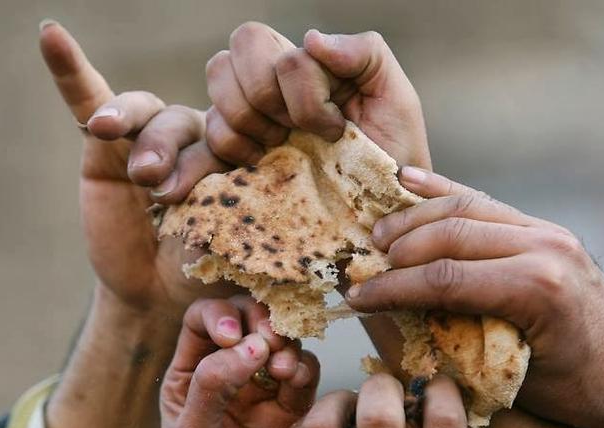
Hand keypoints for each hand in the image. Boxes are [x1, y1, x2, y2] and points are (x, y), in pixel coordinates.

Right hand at [39, 21, 227, 316]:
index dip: (231, 150)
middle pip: (189, 122)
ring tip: (135, 169)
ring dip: (138, 131)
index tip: (227, 182)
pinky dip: (69, 69)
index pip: (240, 131)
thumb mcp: (233, 243)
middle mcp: (199, 133)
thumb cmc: (208, 270)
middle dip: (176, 156)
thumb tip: (246, 184)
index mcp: (243, 150)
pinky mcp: (105, 142)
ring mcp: (151, 134)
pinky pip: (88, 97)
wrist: (161, 295)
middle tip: (165, 195)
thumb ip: (238, 208)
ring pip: (148, 114)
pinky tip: (50, 35)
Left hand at [158, 296, 318, 427]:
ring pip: (281, 348)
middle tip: (269, 340)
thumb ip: (214, 386)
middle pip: (248, 324)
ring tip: (282, 370)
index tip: (234, 336)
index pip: (202, 320)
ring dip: (285, 348)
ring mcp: (262, 399)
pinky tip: (296, 383)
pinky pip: (304, 381)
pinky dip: (304, 372)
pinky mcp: (293, 420)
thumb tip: (251, 346)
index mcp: (188, 380)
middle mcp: (225, 382)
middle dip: (260, 322)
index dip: (222, 315)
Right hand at [205, 22, 430, 168]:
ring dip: (251, 123)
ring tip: (281, 149)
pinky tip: (261, 165)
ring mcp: (248, 116)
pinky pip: (208, 137)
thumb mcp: (396, 98)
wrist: (382, 212)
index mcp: (306, 62)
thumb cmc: (393, 155)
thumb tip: (310, 39)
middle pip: (234, 53)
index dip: (300, 90)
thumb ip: (364, 52)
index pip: (270, 42)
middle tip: (298, 133)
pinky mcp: (234, 154)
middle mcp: (272, 81)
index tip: (335, 127)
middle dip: (268, 98)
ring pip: (217, 86)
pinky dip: (232, 149)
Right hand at [346, 167, 603, 427]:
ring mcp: (550, 233)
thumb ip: (456, 342)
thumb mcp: (510, 379)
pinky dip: (447, 194)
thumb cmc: (576, 394)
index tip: (355, 297)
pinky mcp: (549, 231)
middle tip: (361, 265)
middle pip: (450, 233)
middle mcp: (545, 248)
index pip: (444, 278)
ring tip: (378, 234)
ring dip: (416, 218)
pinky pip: (488, 206)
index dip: (392, 288)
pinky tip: (411, 183)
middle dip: (398, 248)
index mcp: (537, 288)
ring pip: (466, 208)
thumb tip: (394, 322)